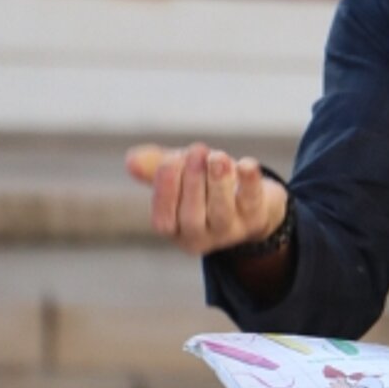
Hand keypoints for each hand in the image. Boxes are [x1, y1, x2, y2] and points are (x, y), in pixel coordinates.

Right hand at [125, 142, 287, 256]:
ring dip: (218, 182)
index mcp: (176, 229)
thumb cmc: (206, 186)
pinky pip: (252, 203)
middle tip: (196, 151)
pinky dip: (250, 183)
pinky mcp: (257, 219)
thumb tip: (131, 161)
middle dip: (192, 182)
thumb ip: (156, 167)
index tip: (169, 160)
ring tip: (217, 157)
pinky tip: (246, 164)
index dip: (164, 191)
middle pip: (192, 217)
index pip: (163, 220)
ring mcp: (231, 231)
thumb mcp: (180, 175)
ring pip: (221, 213)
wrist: (253, 200)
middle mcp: (202, 236)